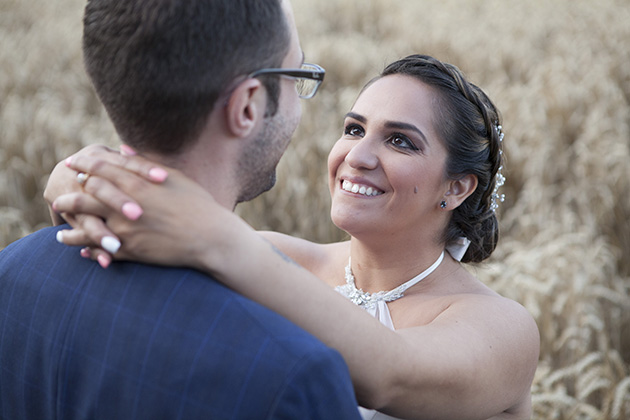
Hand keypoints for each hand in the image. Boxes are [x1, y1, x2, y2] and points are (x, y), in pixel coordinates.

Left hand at [54, 150, 233, 270]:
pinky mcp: (131, 251)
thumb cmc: (198, 204)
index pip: (100, 168)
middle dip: (69, 195)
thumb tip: (123, 151)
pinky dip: (89, 251)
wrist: (210, 237)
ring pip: (87, 227)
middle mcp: (125, 205)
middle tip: (60, 195)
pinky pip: (102, 251)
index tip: (72, 163)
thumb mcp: (175, 177)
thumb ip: (145, 165)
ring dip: (71, 229)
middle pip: (85, 196)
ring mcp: (125, 230)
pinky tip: (82, 251)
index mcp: (137, 183)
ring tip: (61, 231)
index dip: (83, 164)